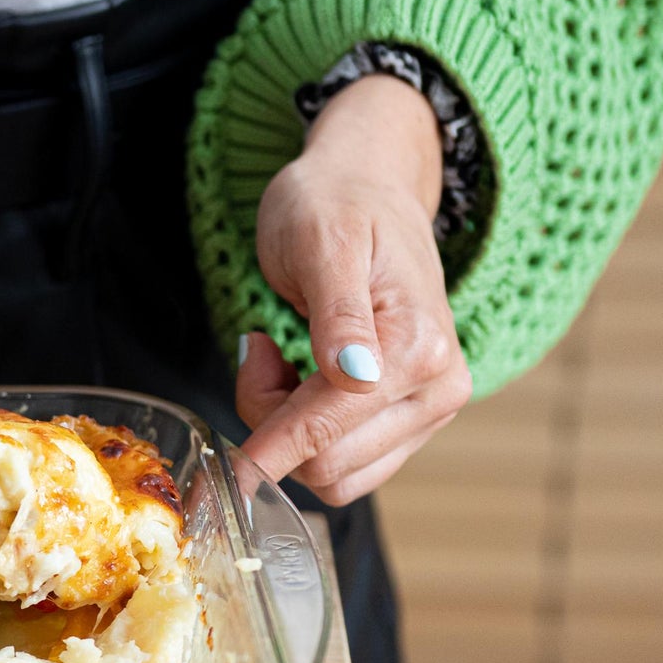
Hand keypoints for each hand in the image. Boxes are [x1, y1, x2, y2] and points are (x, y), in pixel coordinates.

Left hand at [237, 75, 472, 504]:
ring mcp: (429, 409)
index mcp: (419, 348)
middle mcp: (439, 388)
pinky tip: (298, 380)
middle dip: (272, 422)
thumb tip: (356, 377)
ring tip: (281, 361)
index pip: (328, 428)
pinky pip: (345, 462)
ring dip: (289, 432)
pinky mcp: (410, 420)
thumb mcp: (324, 241)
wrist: (367, 188)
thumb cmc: (335, 206)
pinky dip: (306, 436)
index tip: (223, 471)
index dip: (268, 445)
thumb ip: (338, 312)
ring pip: (336, 473)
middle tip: (259, 351)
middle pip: (329, 463)